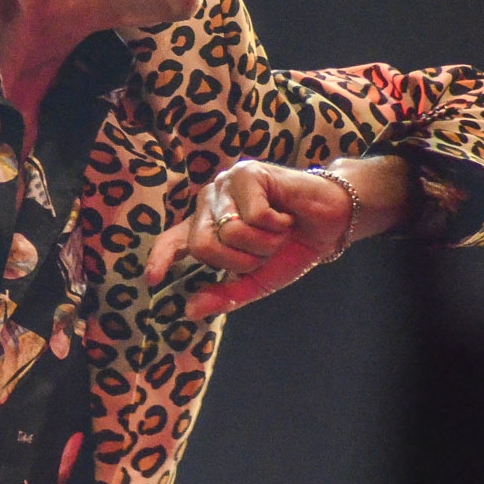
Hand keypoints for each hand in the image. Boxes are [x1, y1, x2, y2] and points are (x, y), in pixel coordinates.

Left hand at [143, 156, 405, 318]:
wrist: (330, 222)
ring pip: (230, 232)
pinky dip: (276, 224)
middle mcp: (210, 203)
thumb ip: (225, 294)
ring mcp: (226, 185)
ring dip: (264, 242)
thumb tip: (190, 310)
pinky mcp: (247, 173)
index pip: (174, 241)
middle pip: (204, 247)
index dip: (161, 259)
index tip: (153, 279)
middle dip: (241, 261)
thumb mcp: (258, 279)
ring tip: (278, 229)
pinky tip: (285, 214)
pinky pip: (254, 215)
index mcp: (207, 227)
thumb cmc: (292, 247)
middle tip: (266, 251)